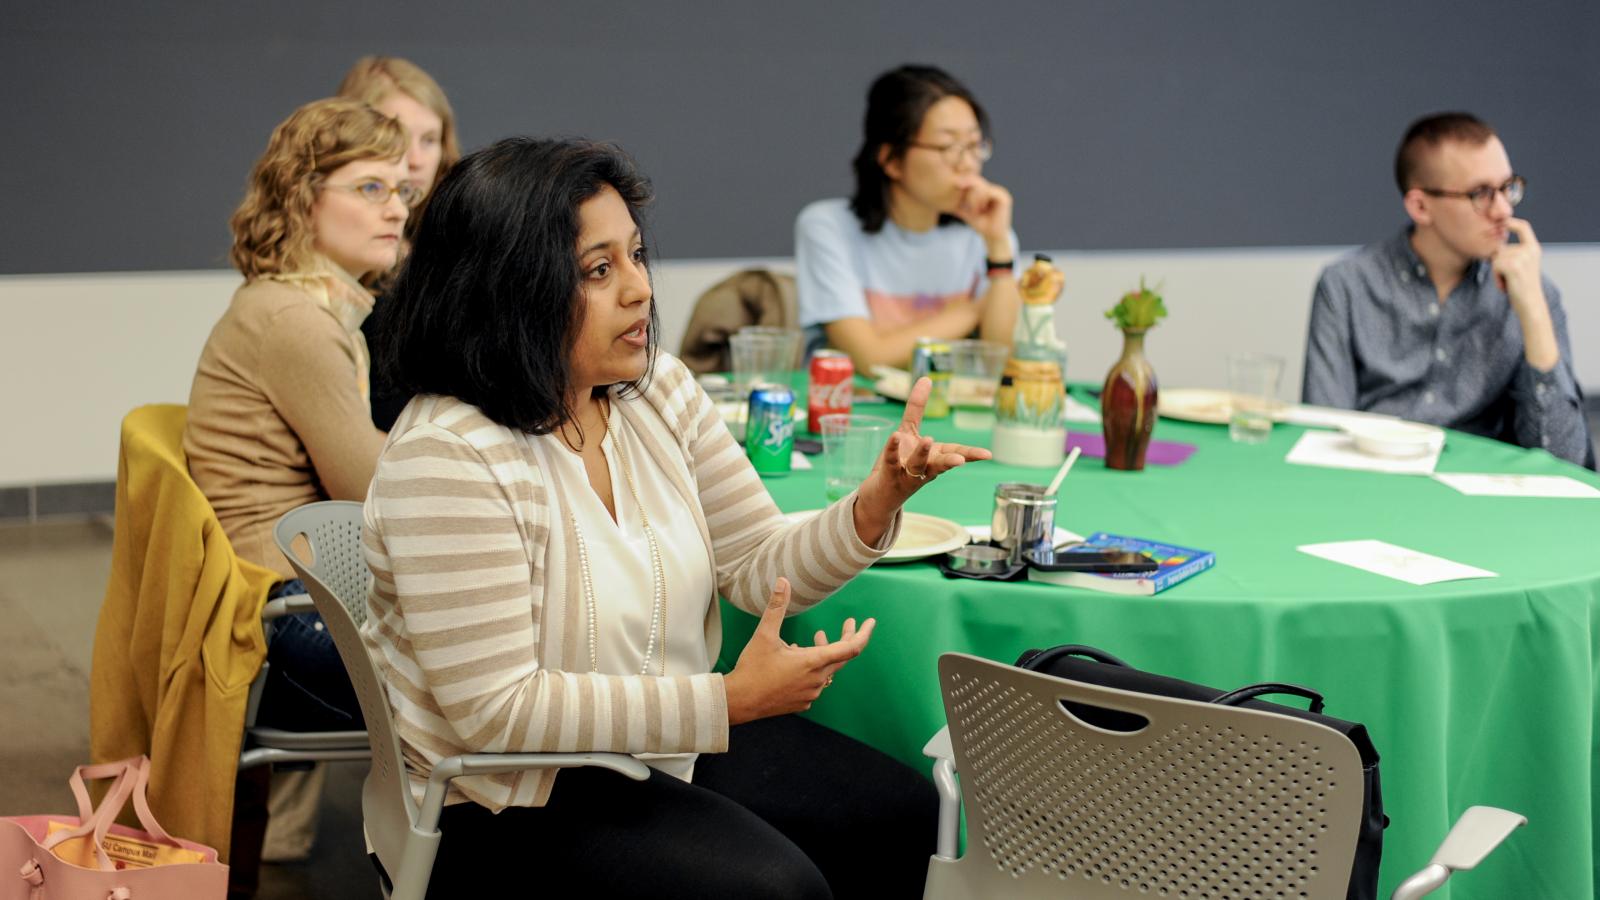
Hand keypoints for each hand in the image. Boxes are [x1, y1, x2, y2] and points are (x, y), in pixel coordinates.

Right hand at [724, 578, 874, 725]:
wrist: (740, 701)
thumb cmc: (753, 668)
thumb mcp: (764, 634)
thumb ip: (776, 607)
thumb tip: (782, 581)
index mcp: (813, 662)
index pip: (851, 648)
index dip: (863, 633)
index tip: (870, 622)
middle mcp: (817, 679)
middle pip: (842, 657)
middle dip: (845, 637)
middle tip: (848, 623)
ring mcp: (811, 693)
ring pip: (827, 669)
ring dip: (823, 652)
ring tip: (813, 639)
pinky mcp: (803, 702)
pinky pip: (815, 682)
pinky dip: (812, 669)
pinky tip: (796, 661)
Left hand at [853, 377, 991, 542]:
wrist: (880, 495)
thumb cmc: (900, 463)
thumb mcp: (909, 431)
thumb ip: (917, 407)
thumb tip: (926, 378)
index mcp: (934, 458)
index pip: (956, 453)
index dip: (972, 454)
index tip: (988, 455)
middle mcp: (924, 468)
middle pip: (941, 464)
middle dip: (951, 460)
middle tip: (961, 459)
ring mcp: (907, 474)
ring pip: (918, 465)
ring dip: (923, 453)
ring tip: (928, 439)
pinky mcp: (889, 476)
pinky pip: (892, 461)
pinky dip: (893, 450)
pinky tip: (895, 437)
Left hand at [953, 178, 1013, 253]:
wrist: (992, 237)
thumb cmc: (980, 224)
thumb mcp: (966, 211)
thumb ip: (959, 202)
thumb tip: (944, 195)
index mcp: (985, 190)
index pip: (972, 180)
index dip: (963, 183)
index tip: (956, 188)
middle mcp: (993, 188)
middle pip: (977, 181)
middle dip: (968, 193)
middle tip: (966, 206)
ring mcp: (999, 192)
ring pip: (982, 186)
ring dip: (974, 198)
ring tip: (974, 211)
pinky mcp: (1004, 197)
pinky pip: (989, 192)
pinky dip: (981, 200)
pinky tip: (979, 209)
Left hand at [1492, 218, 1544, 310]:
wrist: (1531, 304)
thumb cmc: (1522, 287)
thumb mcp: (1522, 265)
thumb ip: (1514, 253)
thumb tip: (1496, 242)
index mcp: (1534, 248)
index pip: (1523, 227)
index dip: (1511, 222)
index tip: (1501, 222)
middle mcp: (1530, 250)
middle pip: (1501, 248)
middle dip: (1498, 263)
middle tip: (1509, 278)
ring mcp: (1522, 257)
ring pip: (1496, 258)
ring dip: (1497, 272)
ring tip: (1509, 282)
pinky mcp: (1513, 266)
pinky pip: (1495, 266)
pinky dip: (1496, 277)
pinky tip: (1506, 285)